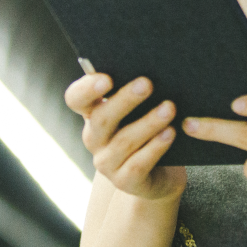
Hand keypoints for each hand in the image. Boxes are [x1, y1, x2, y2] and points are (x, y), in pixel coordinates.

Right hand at [65, 74, 186, 201]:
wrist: (160, 174)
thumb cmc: (149, 130)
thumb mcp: (139, 110)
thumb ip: (136, 90)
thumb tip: (153, 64)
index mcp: (92, 114)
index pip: (76, 99)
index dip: (87, 89)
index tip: (107, 78)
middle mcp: (94, 138)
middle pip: (102, 118)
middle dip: (125, 99)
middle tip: (147, 83)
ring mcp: (106, 163)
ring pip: (124, 141)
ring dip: (148, 122)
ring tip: (169, 108)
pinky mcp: (125, 182)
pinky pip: (138, 164)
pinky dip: (155, 147)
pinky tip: (171, 133)